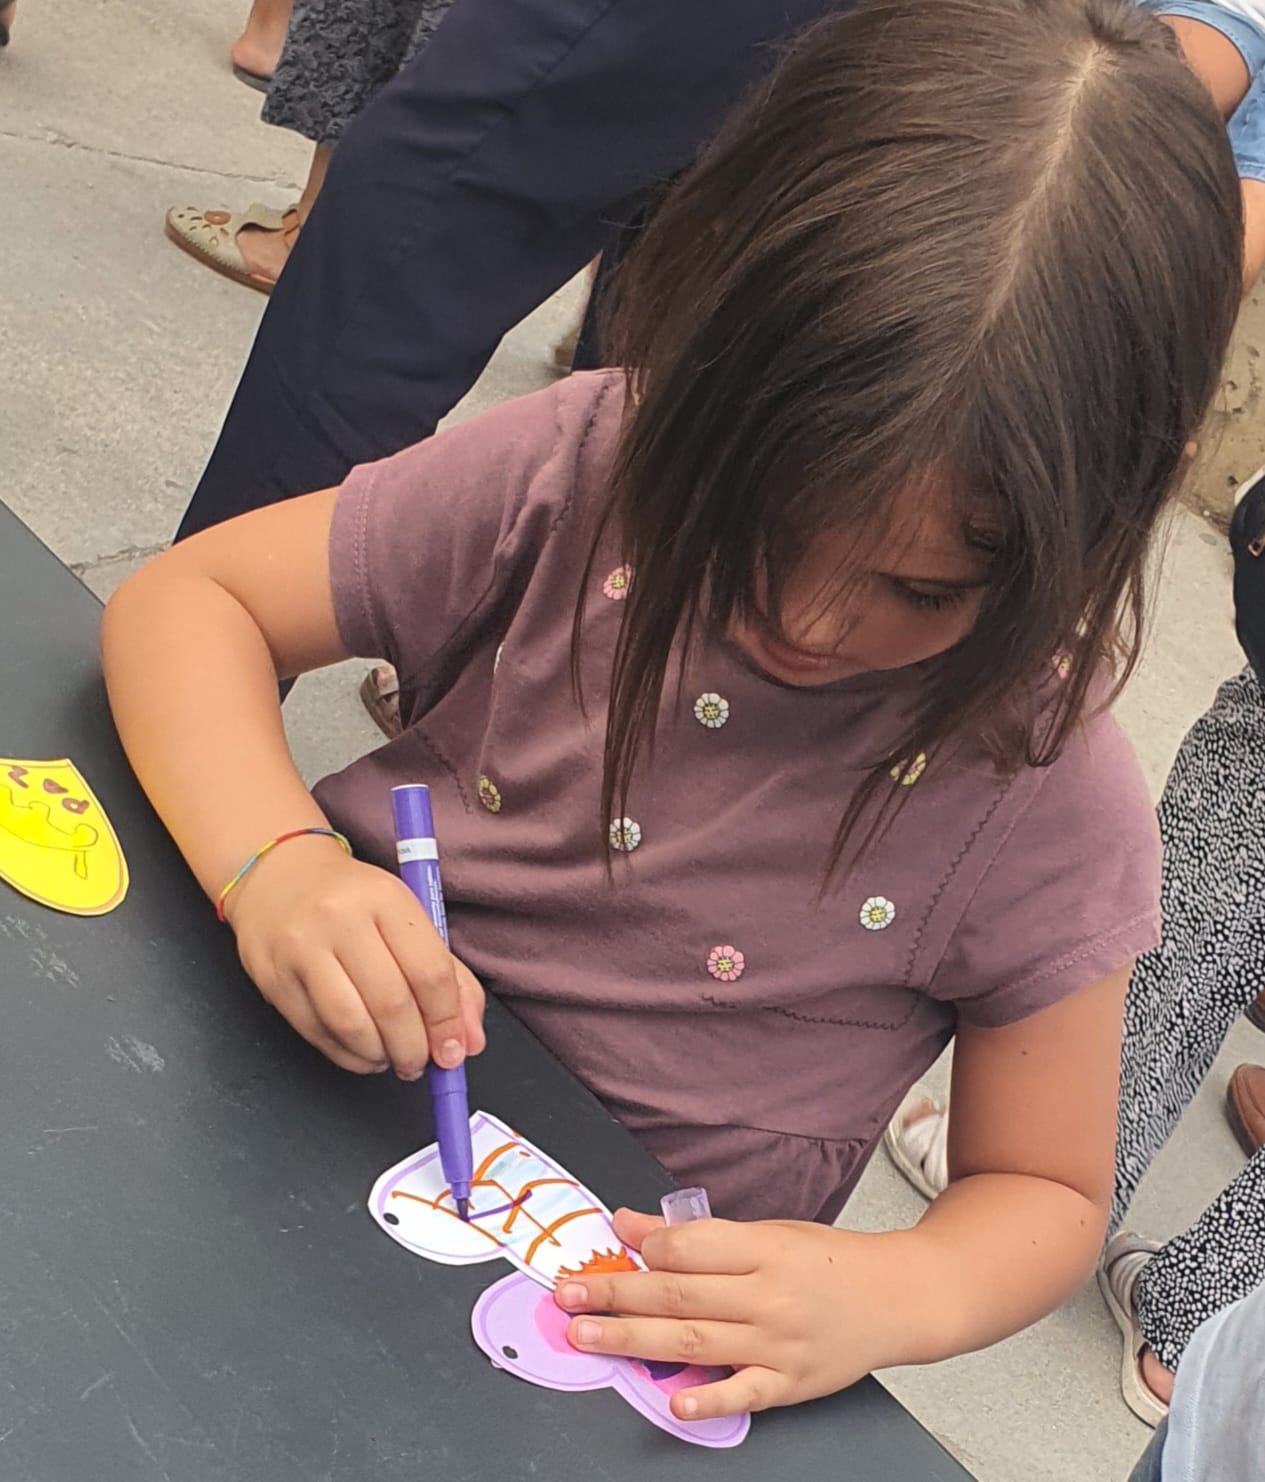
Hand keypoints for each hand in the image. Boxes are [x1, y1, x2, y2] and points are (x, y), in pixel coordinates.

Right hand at [225, 836, 485, 1077]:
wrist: (278, 874)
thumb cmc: (354, 900)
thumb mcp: (407, 916)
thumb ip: (449, 977)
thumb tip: (468, 1042)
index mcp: (385, 898)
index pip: (429, 971)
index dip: (447, 1021)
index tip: (454, 1050)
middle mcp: (340, 919)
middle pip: (391, 1004)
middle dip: (414, 1048)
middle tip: (422, 1062)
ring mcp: (301, 950)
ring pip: (351, 1025)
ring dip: (381, 1055)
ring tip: (392, 1057)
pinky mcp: (272, 979)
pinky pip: (317, 1034)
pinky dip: (348, 1055)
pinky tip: (363, 1052)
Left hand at [554, 1209, 906, 1419]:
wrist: (896, 1298)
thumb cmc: (826, 1260)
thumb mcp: (767, 1231)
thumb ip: (699, 1235)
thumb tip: (631, 1224)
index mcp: (763, 1248)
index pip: (690, 1247)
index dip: (644, 1247)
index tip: (604, 1248)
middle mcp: (768, 1295)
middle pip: (678, 1295)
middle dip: (616, 1293)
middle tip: (568, 1295)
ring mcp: (777, 1342)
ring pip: (694, 1340)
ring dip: (632, 1338)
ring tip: (586, 1334)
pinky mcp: (788, 1383)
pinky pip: (742, 1393)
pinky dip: (707, 1399)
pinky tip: (672, 1403)